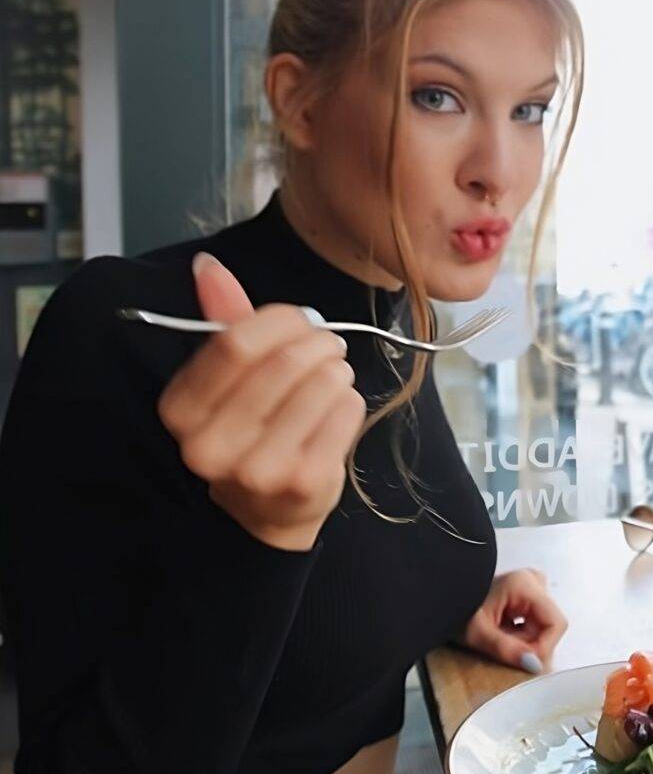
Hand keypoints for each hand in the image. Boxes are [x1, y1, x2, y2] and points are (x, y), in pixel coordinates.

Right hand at [157, 251, 365, 551]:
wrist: (268, 508)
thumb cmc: (250, 428)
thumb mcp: (227, 376)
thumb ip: (222, 318)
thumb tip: (208, 265)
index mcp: (180, 410)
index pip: (235, 344)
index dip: (280, 320)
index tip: (301, 319)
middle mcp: (209, 446)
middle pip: (283, 363)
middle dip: (318, 341)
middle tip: (328, 344)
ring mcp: (257, 470)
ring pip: (322, 383)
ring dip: (336, 369)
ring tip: (332, 375)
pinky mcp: (303, 483)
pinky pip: (347, 411)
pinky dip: (350, 399)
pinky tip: (337, 409)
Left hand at [455, 568, 567, 673]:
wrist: (439, 594)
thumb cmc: (455, 609)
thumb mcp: (478, 634)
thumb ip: (507, 649)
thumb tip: (535, 665)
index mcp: (526, 584)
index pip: (556, 623)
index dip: (545, 647)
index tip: (525, 661)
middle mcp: (533, 580)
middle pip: (549, 624)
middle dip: (531, 643)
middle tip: (504, 648)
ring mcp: (530, 585)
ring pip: (542, 624)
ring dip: (526, 639)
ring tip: (499, 638)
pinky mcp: (524, 593)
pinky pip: (534, 619)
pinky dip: (521, 632)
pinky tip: (502, 631)